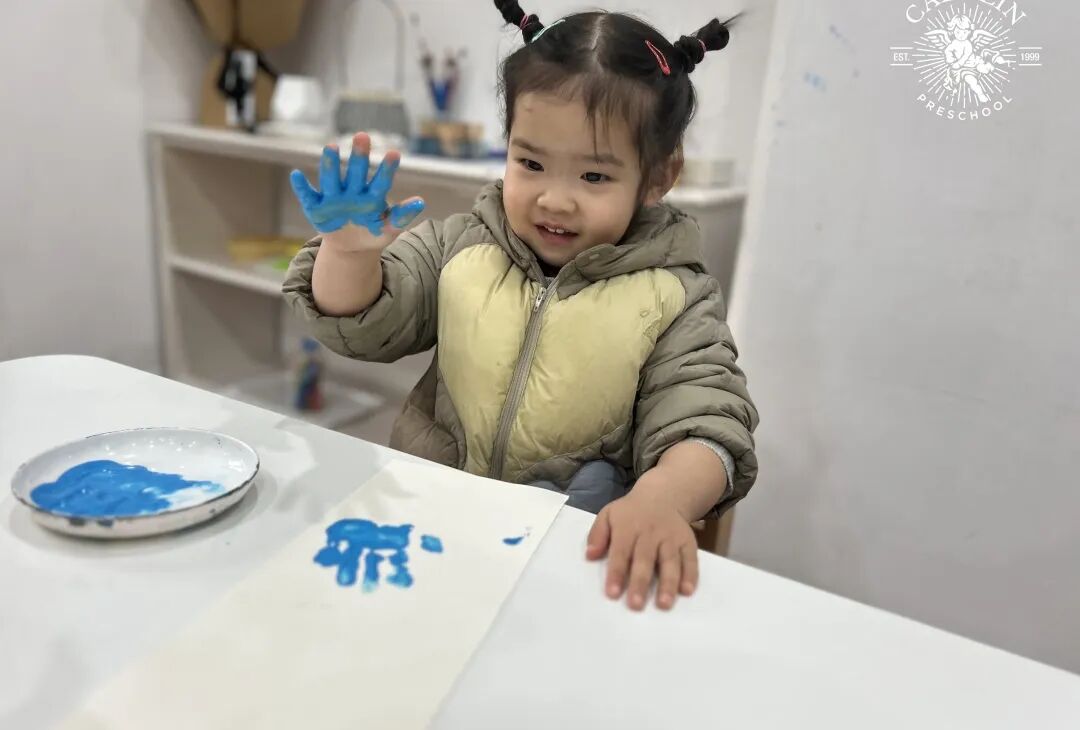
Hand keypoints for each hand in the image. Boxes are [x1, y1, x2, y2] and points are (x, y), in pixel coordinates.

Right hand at [290, 132, 424, 248]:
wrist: (352, 248)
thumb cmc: (374, 232)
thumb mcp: (390, 228)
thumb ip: (402, 216)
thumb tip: (421, 201)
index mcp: (372, 195)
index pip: (381, 181)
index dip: (387, 169)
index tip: (395, 153)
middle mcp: (352, 191)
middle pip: (356, 172)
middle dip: (359, 156)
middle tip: (362, 136)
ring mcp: (334, 198)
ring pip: (332, 179)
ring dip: (330, 164)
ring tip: (330, 147)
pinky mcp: (316, 208)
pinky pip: (308, 196)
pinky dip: (301, 187)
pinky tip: (296, 175)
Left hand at [586, 473, 698, 610]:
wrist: (662, 496)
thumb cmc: (630, 513)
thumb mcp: (608, 515)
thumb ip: (597, 534)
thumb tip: (590, 555)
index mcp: (628, 527)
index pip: (620, 552)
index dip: (616, 573)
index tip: (612, 594)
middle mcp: (651, 532)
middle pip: (645, 559)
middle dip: (640, 582)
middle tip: (636, 604)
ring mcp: (671, 537)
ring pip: (670, 561)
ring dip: (668, 583)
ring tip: (664, 604)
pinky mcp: (688, 541)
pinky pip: (691, 559)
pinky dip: (690, 575)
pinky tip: (687, 591)